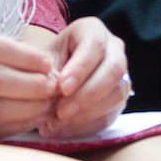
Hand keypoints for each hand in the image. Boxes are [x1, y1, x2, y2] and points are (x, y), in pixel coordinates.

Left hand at [38, 17, 131, 139]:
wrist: (48, 76)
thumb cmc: (44, 61)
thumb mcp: (40, 59)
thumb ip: (45, 71)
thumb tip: (51, 91)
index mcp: (92, 30)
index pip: (95, 45)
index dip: (80, 69)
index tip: (62, 88)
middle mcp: (113, 49)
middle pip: (113, 70)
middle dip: (87, 94)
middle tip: (60, 112)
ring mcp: (120, 74)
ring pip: (117, 94)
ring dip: (86, 113)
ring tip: (56, 123)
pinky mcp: (118, 99)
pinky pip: (110, 114)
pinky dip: (85, 125)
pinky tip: (62, 130)